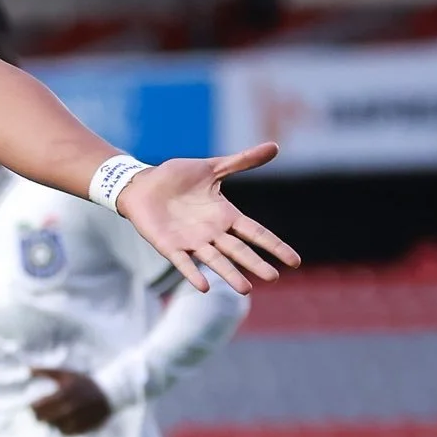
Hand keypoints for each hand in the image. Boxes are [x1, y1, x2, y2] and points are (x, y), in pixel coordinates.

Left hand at [30, 367, 111, 436]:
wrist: (109, 393)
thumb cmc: (84, 382)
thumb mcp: (65, 374)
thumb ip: (46, 372)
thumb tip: (27, 369)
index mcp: (64, 394)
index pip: (39, 408)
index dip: (33, 408)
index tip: (33, 406)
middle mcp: (70, 408)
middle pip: (45, 419)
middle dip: (41, 417)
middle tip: (40, 414)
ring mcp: (77, 419)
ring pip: (55, 427)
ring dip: (52, 423)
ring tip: (54, 417)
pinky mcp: (84, 428)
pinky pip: (66, 433)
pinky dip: (62, 429)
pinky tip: (64, 422)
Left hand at [117, 144, 299, 293]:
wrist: (142, 184)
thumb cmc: (176, 177)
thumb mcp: (212, 167)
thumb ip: (242, 161)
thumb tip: (275, 146)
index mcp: (225, 215)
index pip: (256, 233)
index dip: (274, 246)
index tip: (294, 261)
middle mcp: (212, 232)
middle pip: (238, 250)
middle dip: (255, 263)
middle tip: (272, 277)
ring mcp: (191, 241)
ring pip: (215, 260)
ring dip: (229, 274)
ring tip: (245, 289)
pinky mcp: (169, 246)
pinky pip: (183, 262)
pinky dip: (192, 274)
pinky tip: (204, 287)